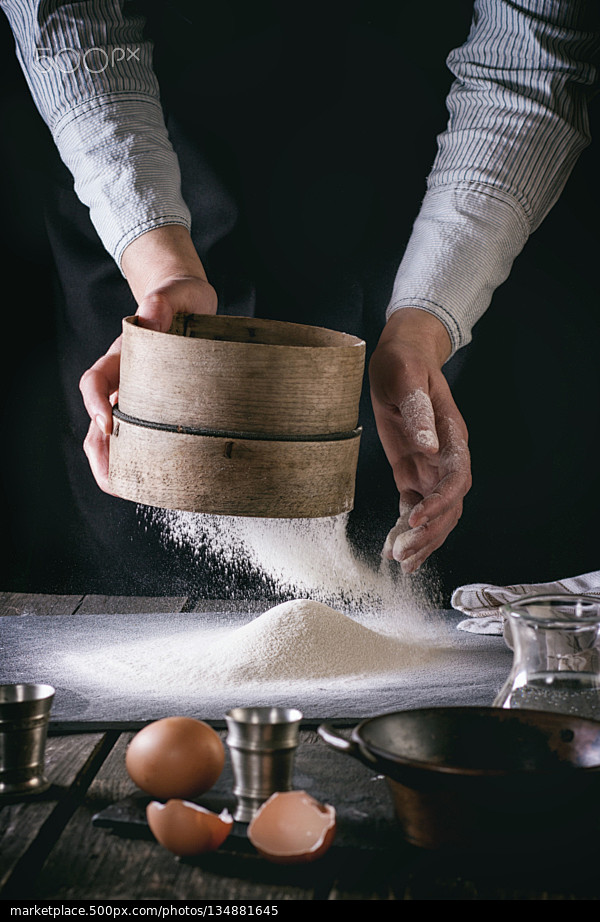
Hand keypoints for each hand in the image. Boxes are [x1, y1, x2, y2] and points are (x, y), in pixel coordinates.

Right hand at [79, 226, 217, 491]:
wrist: (190, 302)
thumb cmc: (182, 299)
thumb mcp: (179, 293)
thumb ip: (161, 301)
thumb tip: (149, 318)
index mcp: (123, 355)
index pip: (96, 380)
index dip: (95, 402)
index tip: (106, 421)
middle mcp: (125, 379)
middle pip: (98, 419)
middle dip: (100, 451)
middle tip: (112, 478)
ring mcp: (139, 395)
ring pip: (115, 435)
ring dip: (117, 463)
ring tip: (128, 489)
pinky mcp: (158, 407)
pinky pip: (143, 437)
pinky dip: (144, 459)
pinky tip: (158, 479)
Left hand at [369, 308, 471, 572]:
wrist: (400, 358)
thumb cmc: (404, 363)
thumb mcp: (406, 378)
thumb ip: (419, 410)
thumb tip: (429, 447)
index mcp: (453, 437)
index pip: (456, 480)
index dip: (440, 503)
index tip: (415, 519)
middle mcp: (446, 458)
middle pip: (450, 506)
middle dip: (430, 533)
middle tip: (403, 554)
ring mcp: (430, 467)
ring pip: (437, 514)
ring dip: (423, 539)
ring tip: (401, 562)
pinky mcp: (411, 472)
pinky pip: (416, 507)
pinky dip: (408, 530)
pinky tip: (396, 549)